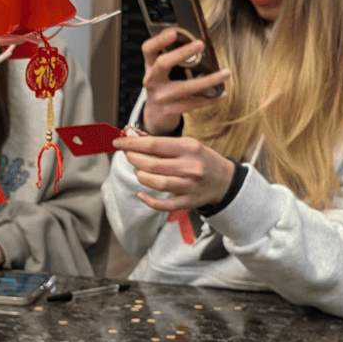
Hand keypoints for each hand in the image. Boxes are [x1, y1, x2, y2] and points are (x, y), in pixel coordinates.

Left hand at [111, 134, 235, 211]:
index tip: (117, 143)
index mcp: (189, 147)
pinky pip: (164, 204)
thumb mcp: (186, 144)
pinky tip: (141, 194)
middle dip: (133, 159)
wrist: (225, 180)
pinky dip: (149, 201)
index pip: (153, 144)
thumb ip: (161, 143)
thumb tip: (133, 137)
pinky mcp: (188, 201)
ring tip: (139, 171)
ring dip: (141, 176)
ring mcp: (190, 186)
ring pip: (156, 183)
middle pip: (151, 164)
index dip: (132, 144)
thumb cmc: (201, 159)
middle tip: (128, 156)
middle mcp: (190, 166)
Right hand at [140, 30, 230, 135]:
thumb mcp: (162, 72)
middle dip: (182, 53)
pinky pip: (193, 103)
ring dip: (208, 80)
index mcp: (150, 67)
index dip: (159, 40)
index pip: (148, 49)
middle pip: (163, 64)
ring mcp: (160, 97)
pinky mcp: (170, 110)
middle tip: (201, 44)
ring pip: (185, 87)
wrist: (155, 116)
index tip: (173, 32)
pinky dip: (209, 98)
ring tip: (225, 73)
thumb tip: (199, 44)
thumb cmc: (163, 87)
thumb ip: (173, 59)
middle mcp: (152, 81)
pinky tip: (220, 94)